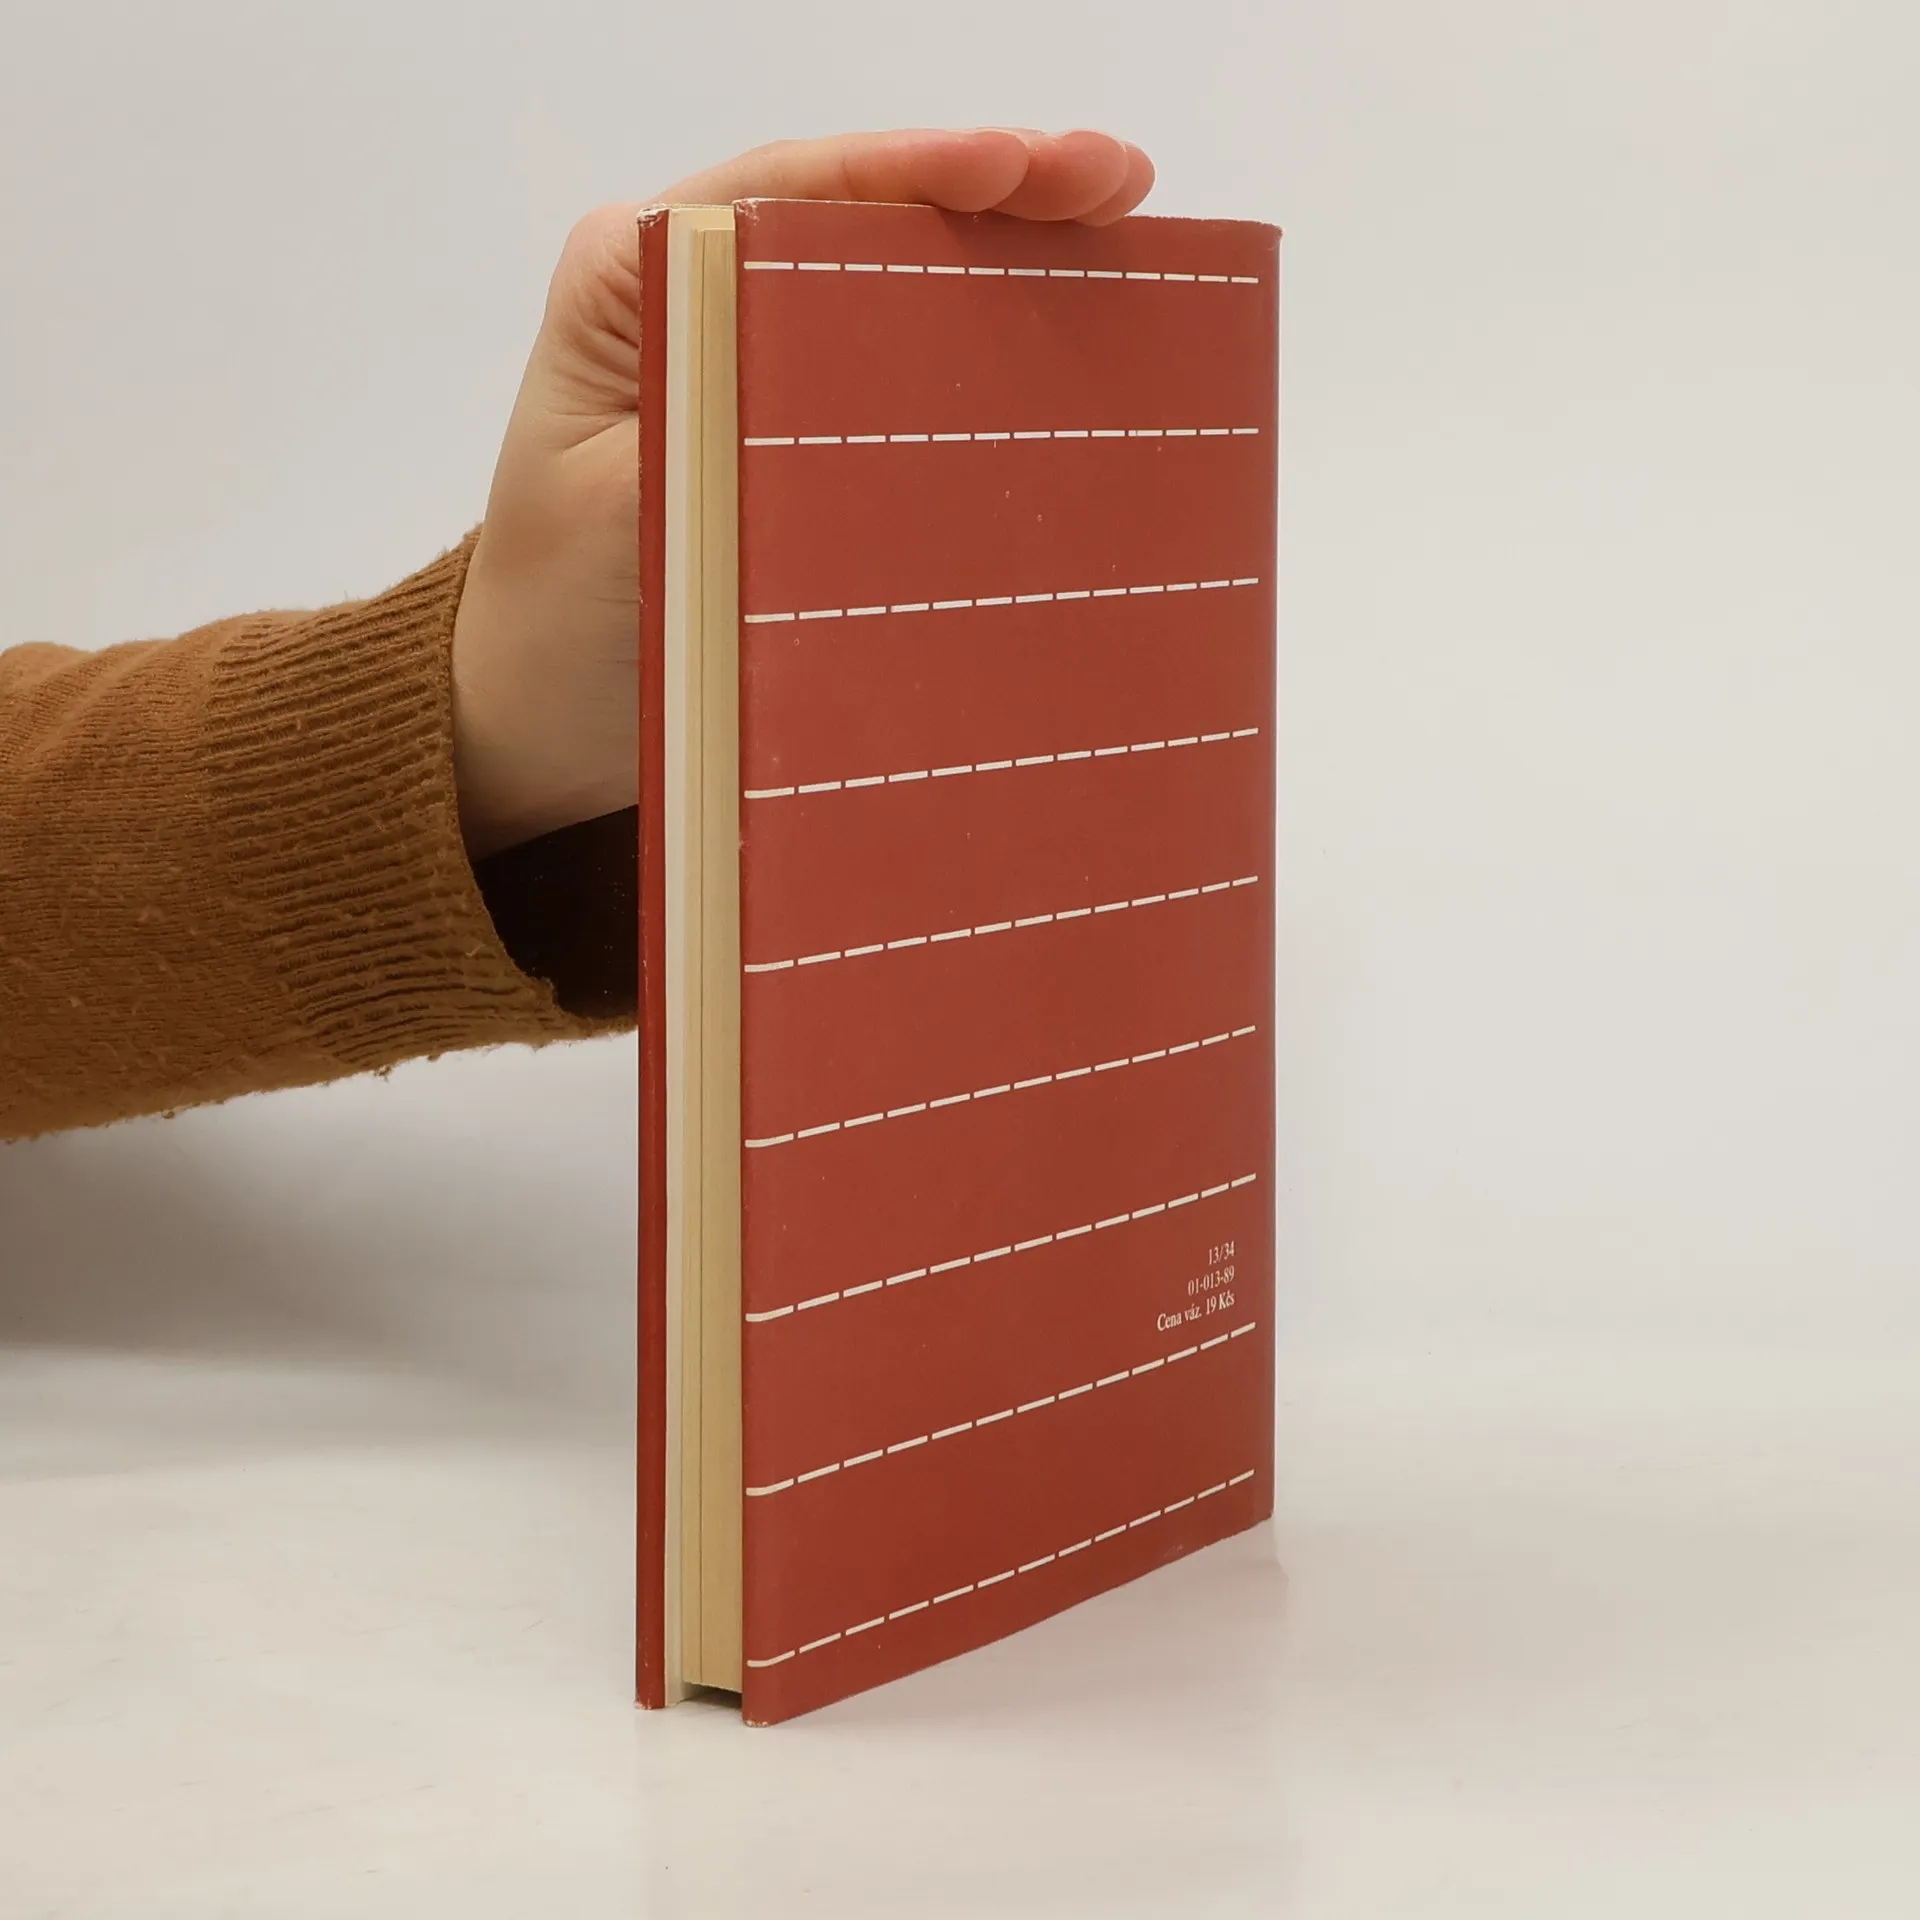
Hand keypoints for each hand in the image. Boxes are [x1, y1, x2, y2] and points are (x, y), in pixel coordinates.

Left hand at [450, 128, 1154, 858]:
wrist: (539, 711)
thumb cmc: (553, 617)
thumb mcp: (618, 521)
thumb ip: (714, 438)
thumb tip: (841, 394)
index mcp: (637, 276)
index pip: (794, 191)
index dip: (919, 168)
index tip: (1025, 166)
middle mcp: (704, 292)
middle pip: (868, 217)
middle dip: (999, 191)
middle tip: (1122, 183)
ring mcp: (761, 362)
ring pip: (900, 288)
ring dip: (1012, 264)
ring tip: (1127, 238)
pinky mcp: (800, 435)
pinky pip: (906, 381)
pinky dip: (989, 361)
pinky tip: (1072, 349)